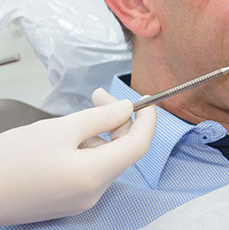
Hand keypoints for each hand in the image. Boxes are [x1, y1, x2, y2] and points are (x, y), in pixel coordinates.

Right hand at [0, 88, 155, 225]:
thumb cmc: (10, 161)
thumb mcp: (59, 129)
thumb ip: (100, 118)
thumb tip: (127, 109)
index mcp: (95, 175)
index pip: (139, 145)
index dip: (147, 119)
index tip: (146, 99)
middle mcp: (93, 192)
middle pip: (123, 150)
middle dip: (117, 120)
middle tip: (98, 96)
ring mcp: (81, 199)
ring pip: (106, 158)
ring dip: (99, 134)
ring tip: (69, 122)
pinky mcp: (69, 200)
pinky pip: (91, 169)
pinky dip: (87, 148)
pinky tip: (64, 139)